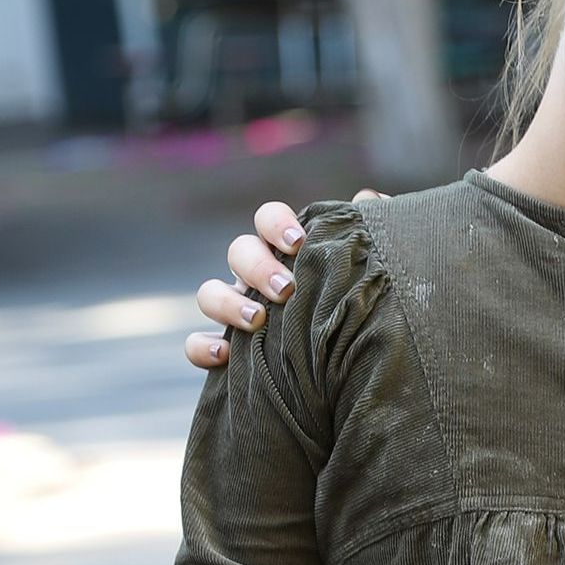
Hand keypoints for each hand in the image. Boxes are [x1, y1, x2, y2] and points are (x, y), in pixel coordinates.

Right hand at [184, 192, 384, 368]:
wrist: (353, 367)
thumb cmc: (359, 308)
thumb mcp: (368, 271)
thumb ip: (369, 233)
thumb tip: (368, 197)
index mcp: (285, 251)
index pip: (268, 218)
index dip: (276, 223)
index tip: (298, 243)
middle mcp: (256, 276)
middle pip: (239, 251)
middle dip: (259, 267)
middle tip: (287, 289)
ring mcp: (235, 310)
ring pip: (209, 293)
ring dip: (228, 302)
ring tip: (259, 319)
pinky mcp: (224, 350)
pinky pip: (195, 344)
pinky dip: (202, 347)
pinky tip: (225, 355)